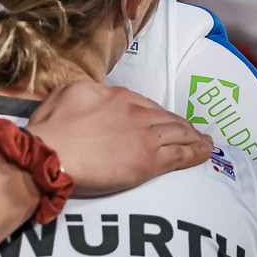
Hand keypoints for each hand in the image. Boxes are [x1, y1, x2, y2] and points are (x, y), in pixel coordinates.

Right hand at [26, 81, 212, 195]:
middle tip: (193, 131)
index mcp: (115, 95)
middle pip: (165, 116)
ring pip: (178, 133)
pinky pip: (180, 155)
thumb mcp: (67, 95)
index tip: (162, 118)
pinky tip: (205, 152)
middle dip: (181, 124)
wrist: (51, 153)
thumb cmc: (51, 128)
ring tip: (204, 141)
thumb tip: (96, 97)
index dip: (156, 112)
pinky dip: (195, 152)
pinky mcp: (148, 161)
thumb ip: (90, 94)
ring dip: (193, 136)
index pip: (144, 103)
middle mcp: (134, 111)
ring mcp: (144, 136)